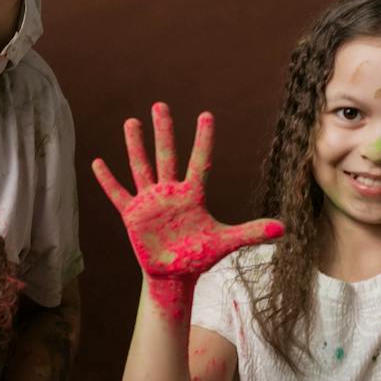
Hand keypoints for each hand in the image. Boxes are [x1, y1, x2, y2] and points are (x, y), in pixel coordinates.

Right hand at [93, 103, 283, 314]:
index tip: (206, 116)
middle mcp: (170, 192)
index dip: (204, 140)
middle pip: (166, 155)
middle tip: (160, 105)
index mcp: (192, 195)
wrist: (173, 275)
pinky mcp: (132, 215)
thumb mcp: (226, 243)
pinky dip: (107, 180)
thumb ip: (251, 232)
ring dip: (135, 146)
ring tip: (131, 121)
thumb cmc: (198, 256)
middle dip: (163, 131)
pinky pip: (118, 194)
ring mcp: (150, 202)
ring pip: (141, 167)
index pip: (200, 162)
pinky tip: (98, 163)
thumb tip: (283, 228)